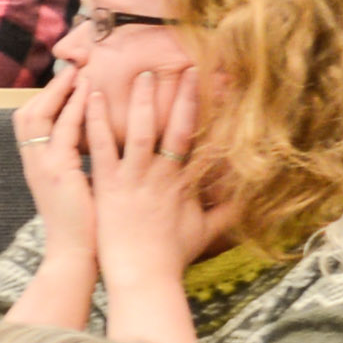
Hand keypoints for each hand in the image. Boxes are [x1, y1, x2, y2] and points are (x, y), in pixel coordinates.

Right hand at [13, 69, 102, 254]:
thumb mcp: (74, 191)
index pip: (31, 123)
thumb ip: (76, 167)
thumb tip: (95, 148)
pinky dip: (74, 109)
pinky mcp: (58, 173)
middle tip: (73, 69)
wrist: (74, 258)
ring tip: (81, 72)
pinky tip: (90, 93)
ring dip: (60, 91)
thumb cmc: (84, 229)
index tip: (69, 82)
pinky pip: (63, 131)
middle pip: (26, 113)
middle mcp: (33, 164)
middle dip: (49, 89)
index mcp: (37, 168)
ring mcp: (42, 168)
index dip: (47, 99)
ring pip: (38, 115)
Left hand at [82, 64, 219, 283]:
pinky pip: (101, 146)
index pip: (198, 137)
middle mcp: (162, 175)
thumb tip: (251, 197)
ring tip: (141, 74)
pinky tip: (91, 99)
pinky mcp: (108, 185)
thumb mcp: (206, 231)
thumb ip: (227, 211)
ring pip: (139, 130)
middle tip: (181, 66)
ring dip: (141, 101)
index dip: (204, 110)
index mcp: (184, 182)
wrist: (144, 276)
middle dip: (180, 95)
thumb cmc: (172, 256)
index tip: (210, 87)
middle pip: (174, 126)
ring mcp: (134, 178)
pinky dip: (96, 121)